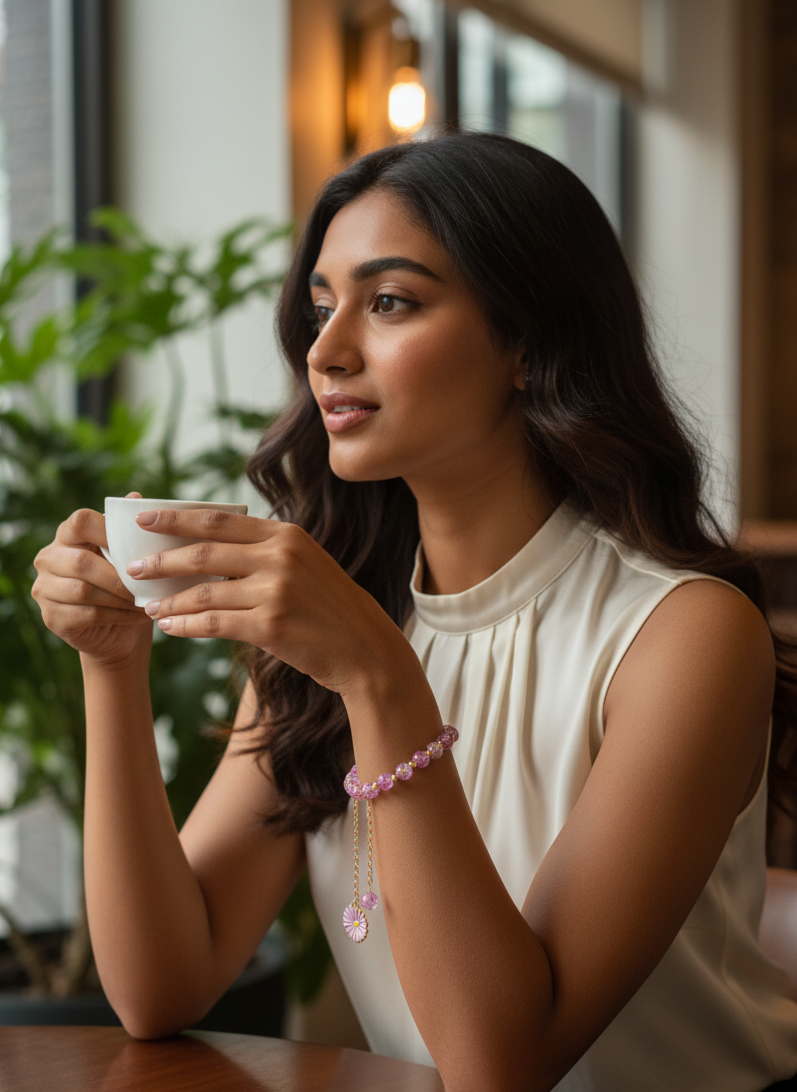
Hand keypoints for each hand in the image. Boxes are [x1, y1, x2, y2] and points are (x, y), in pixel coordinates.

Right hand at [32, 494, 151, 667]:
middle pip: (82, 562)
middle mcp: (49, 558)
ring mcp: (45, 588)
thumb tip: (135, 496)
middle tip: (147, 584)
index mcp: (67, 535)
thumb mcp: (130, 555)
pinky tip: (137, 616)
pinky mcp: (51, 617)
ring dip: (120, 597)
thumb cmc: (126, 585)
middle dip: (119, 575)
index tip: (136, 547)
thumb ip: (128, 529)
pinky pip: (86, 614)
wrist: (119, 631)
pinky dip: (117, 615)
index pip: (80, 521)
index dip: (108, 531)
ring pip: (83, 590)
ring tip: (145, 602)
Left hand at [126, 507, 409, 695]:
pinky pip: (214, 623)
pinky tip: (171, 627)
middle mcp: (280, 556)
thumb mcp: (304, 564)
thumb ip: (264, 552)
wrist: (364, 648)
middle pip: (204, 551)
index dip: (177, 518)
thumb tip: (208, 549)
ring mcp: (276, 590)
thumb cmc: (328, 608)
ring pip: (204, 591)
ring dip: (170, 600)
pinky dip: (187, 625)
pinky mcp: (271, 625)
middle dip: (162, 559)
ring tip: (148, 605)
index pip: (219, 520)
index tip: (145, 519)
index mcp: (286, 534)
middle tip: (133, 567)